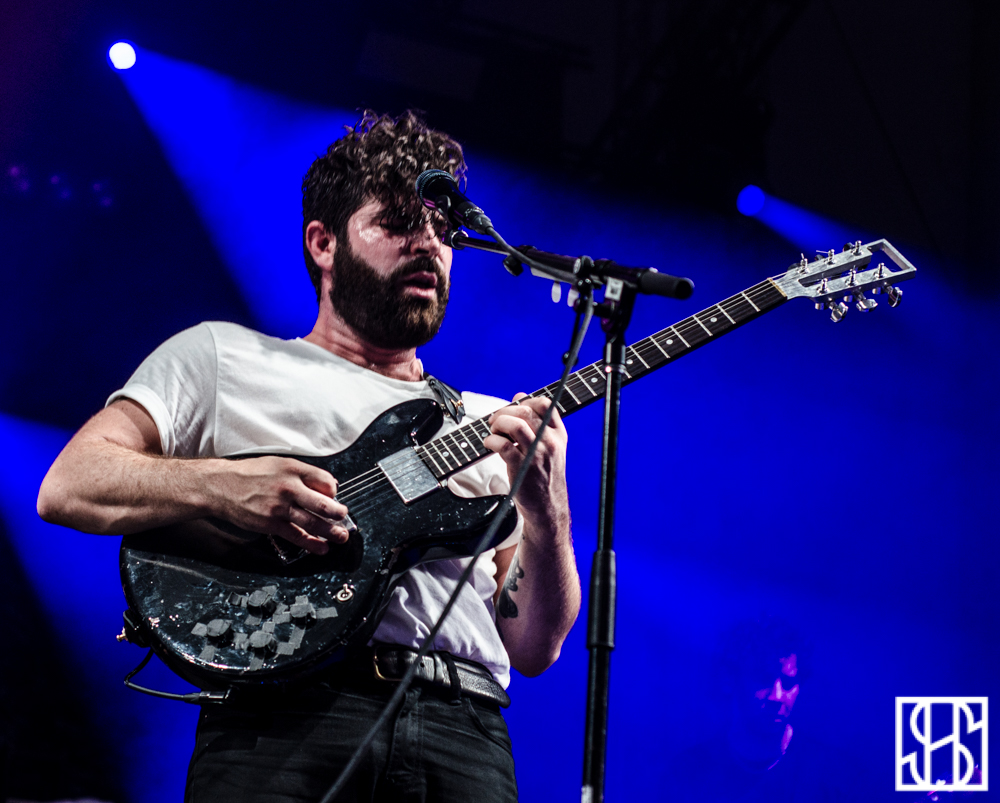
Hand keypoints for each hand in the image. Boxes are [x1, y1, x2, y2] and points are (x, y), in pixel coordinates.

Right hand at [207, 456, 348, 553]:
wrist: (220, 486)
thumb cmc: (249, 474)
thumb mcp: (278, 463)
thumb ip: (302, 473)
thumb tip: (326, 484)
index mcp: (293, 469)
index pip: (325, 481)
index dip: (334, 491)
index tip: (335, 497)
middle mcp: (289, 487)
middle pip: (323, 503)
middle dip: (338, 513)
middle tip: (344, 517)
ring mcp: (280, 507)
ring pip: (313, 522)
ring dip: (331, 532)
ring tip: (341, 536)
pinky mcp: (271, 524)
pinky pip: (296, 536)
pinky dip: (311, 544)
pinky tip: (322, 547)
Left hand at [485, 393, 568, 521]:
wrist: (547, 506)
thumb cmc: (544, 475)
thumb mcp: (548, 447)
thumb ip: (536, 422)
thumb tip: (519, 397)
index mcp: (558, 435)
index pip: (545, 405)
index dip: (525, 401)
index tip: (514, 408)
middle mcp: (549, 442)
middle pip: (525, 412)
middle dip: (505, 412)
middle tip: (495, 421)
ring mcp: (536, 455)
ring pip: (515, 425)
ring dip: (498, 423)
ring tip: (493, 430)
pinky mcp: (522, 467)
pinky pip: (503, 445)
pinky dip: (491, 441)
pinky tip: (489, 444)